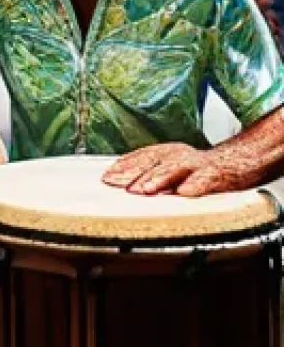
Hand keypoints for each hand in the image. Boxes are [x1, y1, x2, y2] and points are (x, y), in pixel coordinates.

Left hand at [102, 143, 261, 196]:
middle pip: (153, 162)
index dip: (123, 166)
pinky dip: (194, 185)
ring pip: (175, 169)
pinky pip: (204, 181)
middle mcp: (180, 155)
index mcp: (167, 153)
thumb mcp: (172, 170)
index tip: (106, 176)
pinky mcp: (216, 176)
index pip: (141, 157)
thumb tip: (120, 185)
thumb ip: (150, 176)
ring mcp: (197, 165)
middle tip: (118, 184)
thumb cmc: (200, 172)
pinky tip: (184, 192)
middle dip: (135, 174)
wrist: (239, 163)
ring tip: (144, 189)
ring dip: (158, 179)